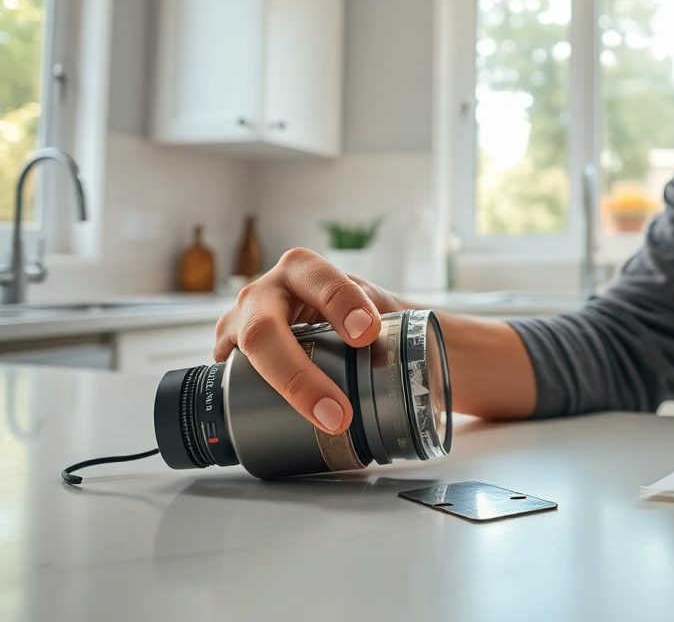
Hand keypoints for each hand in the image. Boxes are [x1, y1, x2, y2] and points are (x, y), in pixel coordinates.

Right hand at [213, 248, 405, 434]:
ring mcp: (240, 321)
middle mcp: (265, 291)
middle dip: (299, 375)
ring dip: (283, 389)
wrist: (329, 318)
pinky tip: (257, 415)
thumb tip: (428, 365)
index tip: (367, 333)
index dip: (341, 305)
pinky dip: (244, 395)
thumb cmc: (351, 308)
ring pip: (247, 351)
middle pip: (266, 330)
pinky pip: (230, 373)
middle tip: (338, 411)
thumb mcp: (370, 305)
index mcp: (303, 269)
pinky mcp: (230, 349)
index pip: (321, 282)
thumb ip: (390, 322)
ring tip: (324, 419)